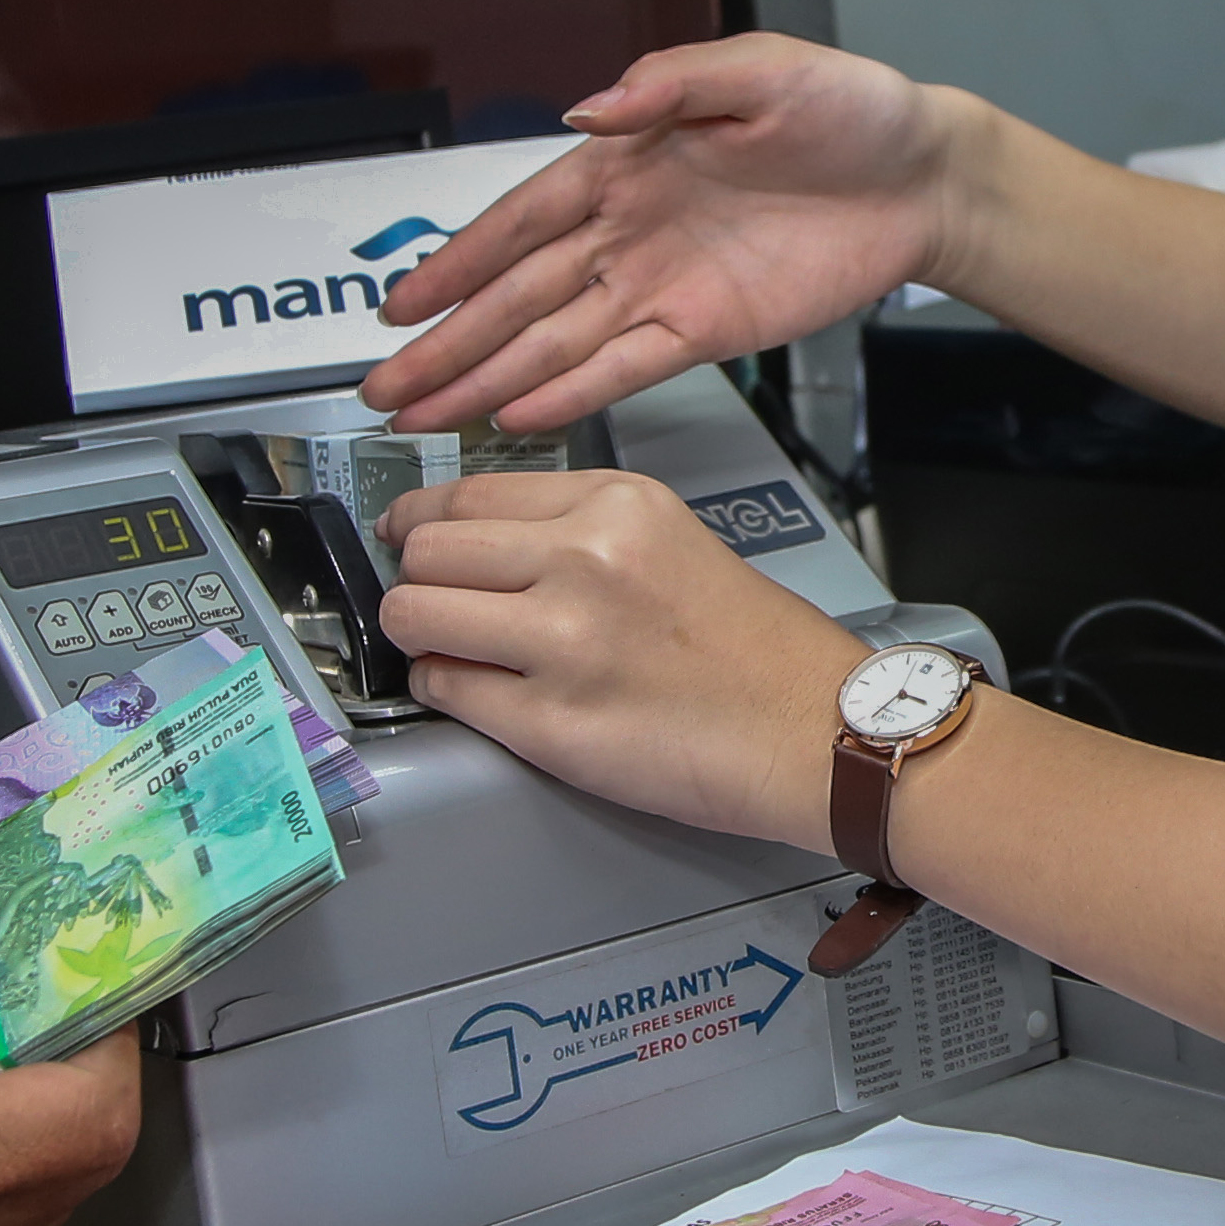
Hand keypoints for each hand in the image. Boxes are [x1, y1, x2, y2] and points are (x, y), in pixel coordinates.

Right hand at [363, 34, 967, 430]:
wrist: (926, 175)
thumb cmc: (851, 109)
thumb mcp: (762, 69)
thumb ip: (669, 86)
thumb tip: (590, 111)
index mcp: (626, 162)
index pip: (518, 221)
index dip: (455, 263)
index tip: (400, 305)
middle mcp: (631, 230)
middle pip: (518, 296)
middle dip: (449, 343)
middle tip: (385, 388)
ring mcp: (663, 285)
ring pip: (556, 343)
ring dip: (491, 380)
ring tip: (429, 417)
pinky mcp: (707, 330)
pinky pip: (626, 367)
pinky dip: (573, 394)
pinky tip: (520, 418)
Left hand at [376, 469, 857, 846]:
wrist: (814, 732)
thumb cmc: (757, 650)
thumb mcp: (670, 538)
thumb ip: (577, 529)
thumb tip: (477, 540)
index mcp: (615, 505)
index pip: (466, 493)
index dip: (419, 520)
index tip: (409, 534)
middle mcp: (584, 560)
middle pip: (426, 549)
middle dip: (415, 578)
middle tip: (430, 599)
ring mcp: (563, 642)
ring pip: (413, 613)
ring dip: (417, 634)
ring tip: (449, 647)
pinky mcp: (550, 724)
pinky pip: (444, 689)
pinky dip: (446, 691)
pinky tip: (482, 692)